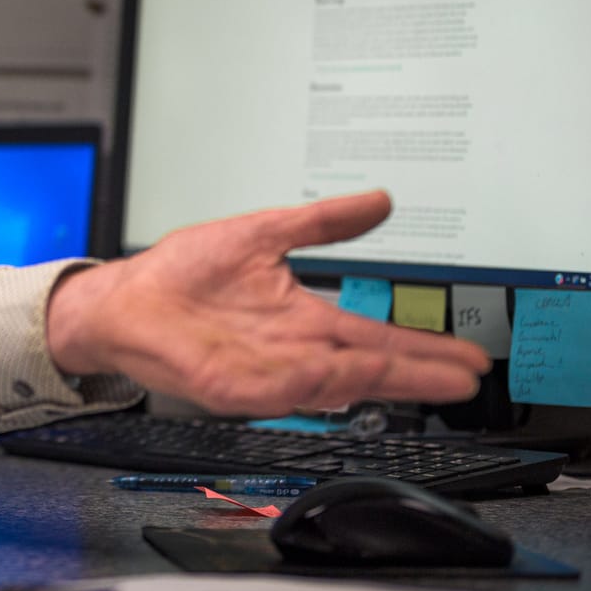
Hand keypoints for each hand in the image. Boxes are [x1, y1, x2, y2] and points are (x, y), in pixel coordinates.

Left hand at [44, 191, 490, 415]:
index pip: (375, 338)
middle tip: (468, 376)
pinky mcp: (231, 384)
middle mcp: (291, 350)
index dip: (421, 347)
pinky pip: (280, 390)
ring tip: (428, 379)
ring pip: (335, 383)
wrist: (122, 300)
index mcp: (303, 318)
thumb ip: (322, 222)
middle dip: (419, 371)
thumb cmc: (182, 273)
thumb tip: (379, 200)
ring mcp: (264, 371)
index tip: (467, 352)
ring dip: (379, 382)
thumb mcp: (263, 232)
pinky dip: (313, 386)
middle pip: (368, 366)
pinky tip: (344, 381)